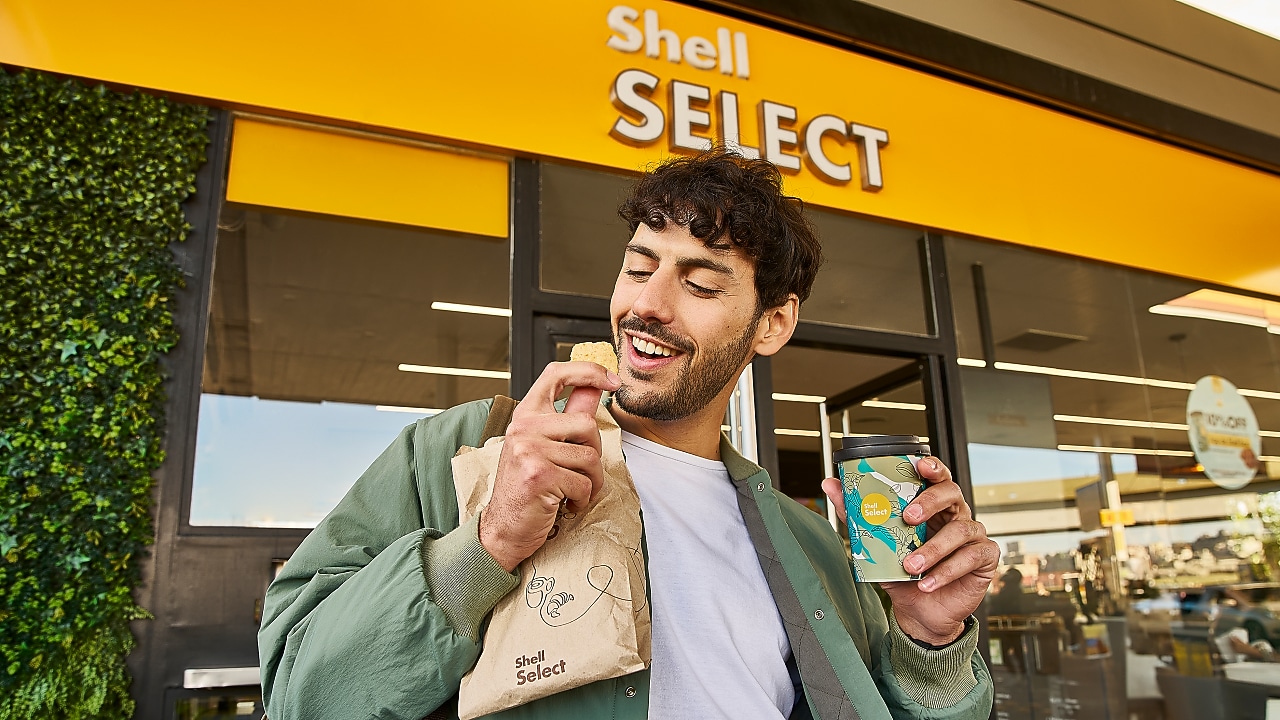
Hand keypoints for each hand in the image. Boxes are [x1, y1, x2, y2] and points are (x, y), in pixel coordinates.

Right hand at [478, 361, 620, 571]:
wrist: (503, 528)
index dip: (588, 370)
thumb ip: (569, 416)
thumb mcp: (543, 446)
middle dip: (593, 454)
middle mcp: (524, 427)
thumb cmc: (525, 487)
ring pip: (590, 458)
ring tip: (571, 491)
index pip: (556, 373)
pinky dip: (582, 499)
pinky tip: (565, 504)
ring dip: (590, 482)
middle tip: (579, 473)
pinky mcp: (539, 475)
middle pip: (587, 424)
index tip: (611, 379)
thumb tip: (595, 387)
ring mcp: (529, 450)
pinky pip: (584, 483)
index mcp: (526, 414)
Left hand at [822, 456, 997, 644]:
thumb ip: (856, 514)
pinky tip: (927, 583)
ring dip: (932, 549)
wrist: (919, 611)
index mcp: (933, 506)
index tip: (920, 465)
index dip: (933, 467)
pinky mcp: (985, 558)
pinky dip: (946, 571)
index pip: (937, 477)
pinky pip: (971, 558)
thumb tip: (830, 484)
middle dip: (929, 502)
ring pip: (960, 531)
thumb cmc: (902, 573)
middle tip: (908, 518)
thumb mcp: (877, 543)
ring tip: (910, 566)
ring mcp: (974, 535)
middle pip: (952, 493)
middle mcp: (956, 515)